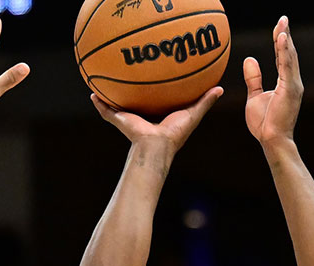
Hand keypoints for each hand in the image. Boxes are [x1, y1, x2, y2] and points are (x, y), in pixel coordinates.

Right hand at [90, 88, 222, 154]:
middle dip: (131, 89)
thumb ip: (205, 101)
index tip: (154, 75)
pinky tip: (93, 93)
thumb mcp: (193, 113)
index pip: (156, 98)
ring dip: (111, 95)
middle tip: (129, 72)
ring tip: (105, 80)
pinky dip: (99, 104)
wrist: (156, 145)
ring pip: (118, 104)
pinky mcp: (120, 119)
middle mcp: (142, 114)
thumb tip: (220, 88)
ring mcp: (130, 117)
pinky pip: (107, 110)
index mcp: (157, 113)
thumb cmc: (175, 133)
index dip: (154, 88)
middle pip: (135, 99)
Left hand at [244, 16, 302, 147]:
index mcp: (285, 82)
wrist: (271, 140)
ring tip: (282, 24)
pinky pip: (287, 67)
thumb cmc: (264, 123)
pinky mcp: (290, 90)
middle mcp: (292, 81)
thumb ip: (253, 78)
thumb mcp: (254, 97)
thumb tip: (250, 59)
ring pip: (289, 57)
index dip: (280, 41)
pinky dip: (285, 52)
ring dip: (285, 40)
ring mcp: (293, 85)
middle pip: (288, 53)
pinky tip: (282, 39)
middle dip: (285, 35)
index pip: (283, 57)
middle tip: (282, 19)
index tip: (279, 26)